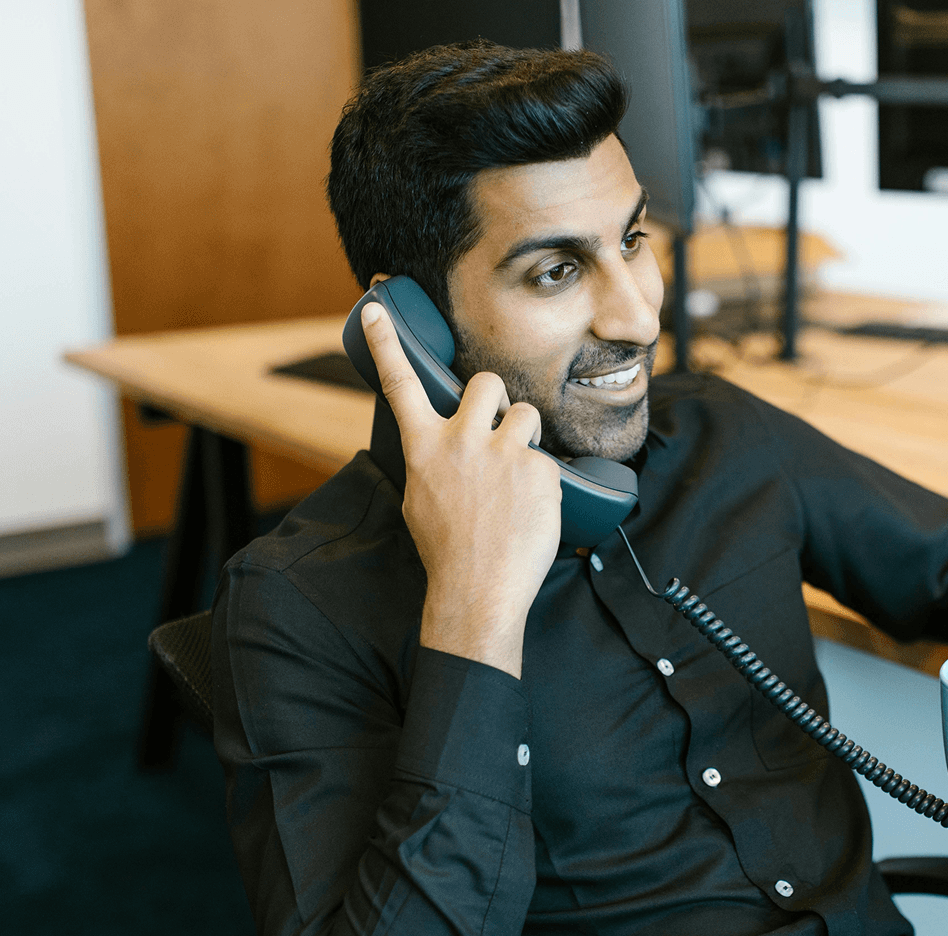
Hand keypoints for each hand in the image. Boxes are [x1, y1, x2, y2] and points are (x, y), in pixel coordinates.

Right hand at [361, 301, 560, 677]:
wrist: (478, 591)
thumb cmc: (447, 552)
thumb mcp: (421, 500)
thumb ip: (432, 463)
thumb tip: (440, 449)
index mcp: (424, 448)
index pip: (400, 384)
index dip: (387, 343)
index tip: (375, 309)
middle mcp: (461, 442)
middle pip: (486, 382)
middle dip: (497, 398)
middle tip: (499, 426)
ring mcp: (502, 453)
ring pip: (526, 414)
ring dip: (526, 437)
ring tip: (518, 477)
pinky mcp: (538, 470)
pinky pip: (548, 460)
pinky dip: (544, 482)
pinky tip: (532, 510)